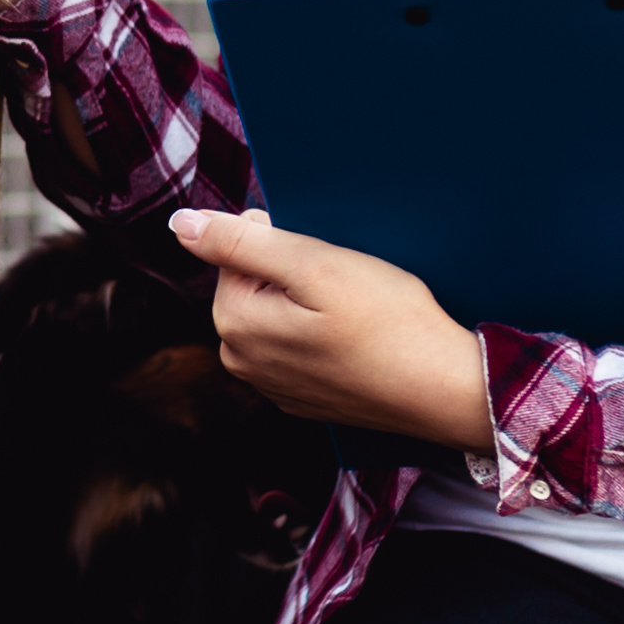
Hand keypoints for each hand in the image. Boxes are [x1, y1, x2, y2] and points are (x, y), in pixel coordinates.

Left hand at [169, 207, 495, 452]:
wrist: (443, 389)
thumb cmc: (386, 322)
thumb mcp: (313, 265)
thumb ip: (239, 242)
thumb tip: (180, 225)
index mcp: (234, 324)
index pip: (236, 254)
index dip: (281, 240)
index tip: (324, 255)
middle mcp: (243, 362)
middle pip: (255, 286)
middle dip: (294, 273)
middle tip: (345, 281)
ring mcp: (274, 386)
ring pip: (280, 316)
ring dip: (310, 302)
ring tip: (355, 308)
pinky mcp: (306, 399)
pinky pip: (302, 347)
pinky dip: (324, 334)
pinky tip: (359, 337)